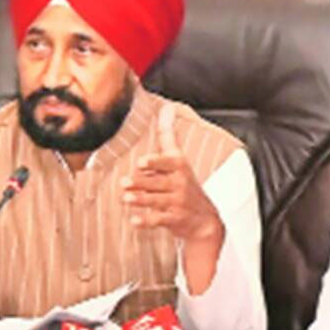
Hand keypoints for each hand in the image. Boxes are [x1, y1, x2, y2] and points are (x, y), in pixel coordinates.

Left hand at [121, 104, 222, 242]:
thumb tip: (167, 107)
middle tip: (124, 183)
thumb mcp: (179, 158)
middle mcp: (179, 184)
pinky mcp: (173, 219)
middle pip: (158, 182)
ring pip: (156, 200)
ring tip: (126, 198)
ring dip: (140, 200)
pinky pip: (159, 220)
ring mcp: (177, 203)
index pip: (168, 162)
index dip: (155, 162)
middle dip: (141, 183)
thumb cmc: (185, 183)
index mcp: (179, 166)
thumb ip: (168, 136)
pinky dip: (147, 221)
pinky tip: (134, 221)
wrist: (204, 219)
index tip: (142, 162)